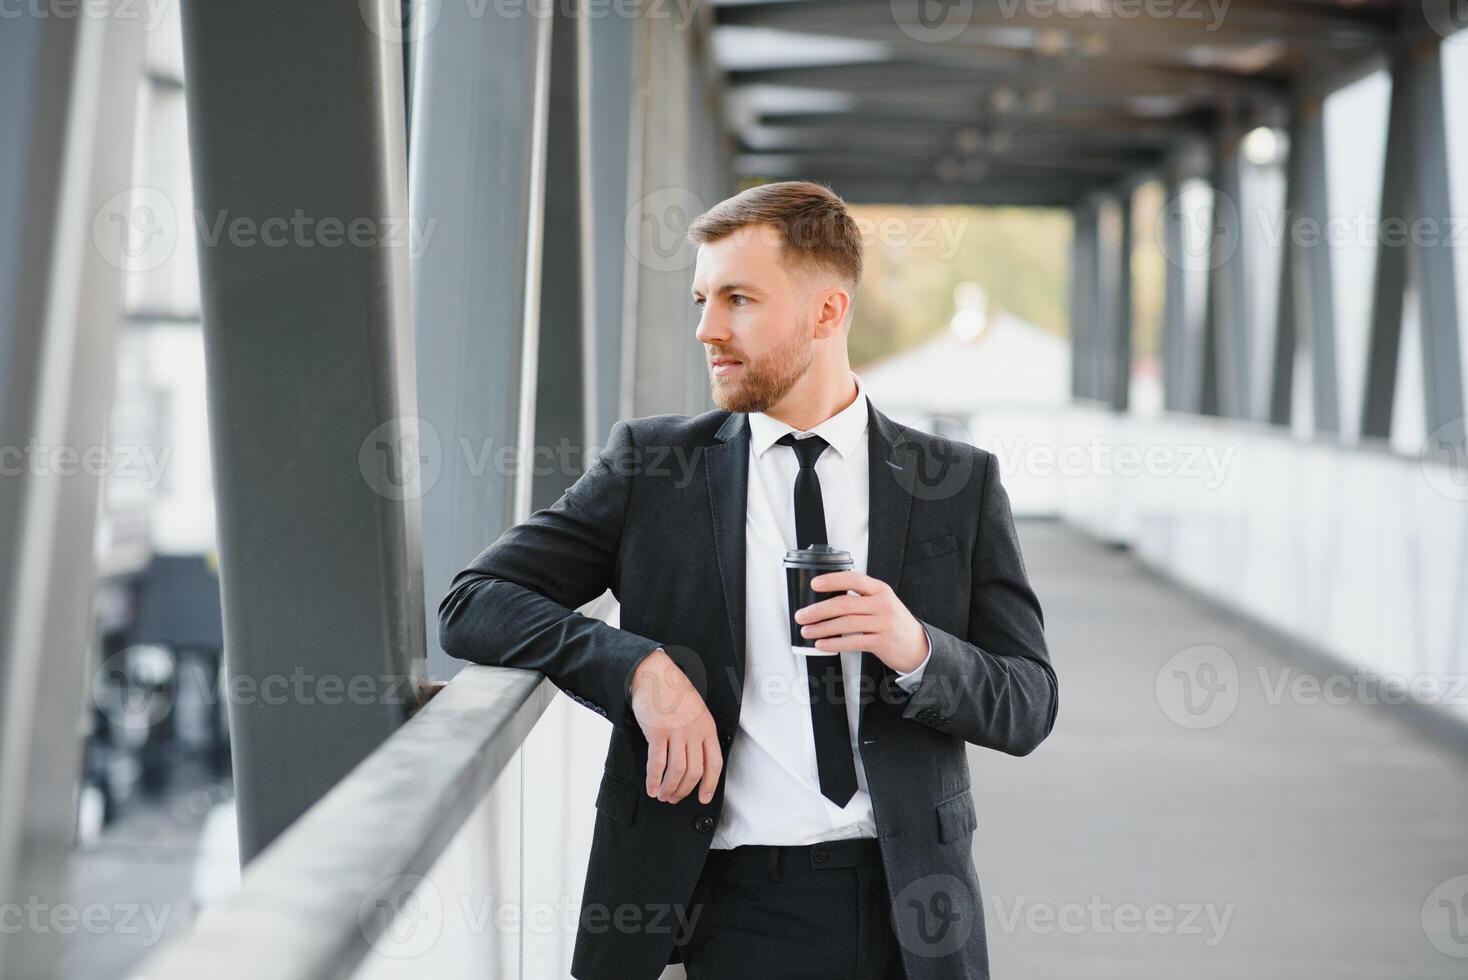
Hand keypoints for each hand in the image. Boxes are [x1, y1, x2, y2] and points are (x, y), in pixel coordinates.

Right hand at [629, 649, 721, 804]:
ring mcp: (676, 732)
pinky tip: (651, 787)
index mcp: (708, 727)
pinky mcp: (657, 732)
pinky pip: (657, 764)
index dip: (710, 785)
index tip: (703, 798)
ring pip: (677, 771)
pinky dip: (654, 779)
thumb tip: (693, 762)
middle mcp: (695, 731)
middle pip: (694, 772)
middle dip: (684, 790)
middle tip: (675, 798)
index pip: (714, 763)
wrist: (654, 674)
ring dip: (669, 788)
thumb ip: (698, 734)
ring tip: (663, 794)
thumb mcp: (696, 711)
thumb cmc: (673, 692)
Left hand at [794, 572, 927, 673]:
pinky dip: (834, 644)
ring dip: (822, 628)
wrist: (918, 646)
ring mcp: (884, 623)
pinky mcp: (882, 642)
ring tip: (807, 631)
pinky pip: (853, 642)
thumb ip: (860, 598)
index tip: (815, 584)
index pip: (853, 579)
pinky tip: (822, 644)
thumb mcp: (882, 603)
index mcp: (880, 590)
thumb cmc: (894, 623)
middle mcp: (882, 604)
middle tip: (802, 615)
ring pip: (846, 624)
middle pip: (844, 604)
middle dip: (818, 610)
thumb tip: (826, 600)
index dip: (832, 580)